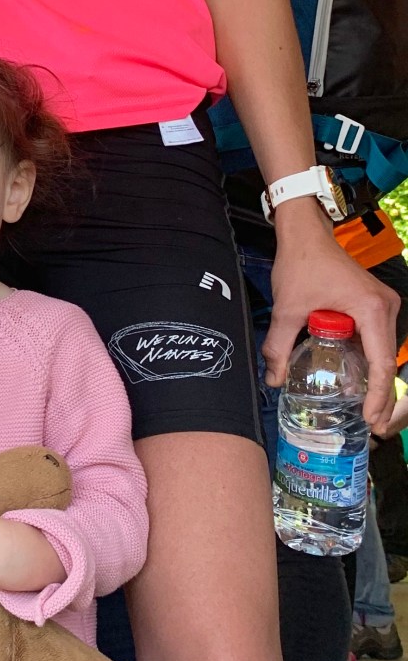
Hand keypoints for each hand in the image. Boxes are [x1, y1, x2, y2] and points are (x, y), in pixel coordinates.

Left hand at [264, 201, 400, 429]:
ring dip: (376, 381)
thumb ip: (279, 346)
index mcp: (371, 308)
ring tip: (368, 412)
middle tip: (373, 426)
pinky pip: (375, 340)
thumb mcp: (288, 309)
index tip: (371, 418)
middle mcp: (385, 307)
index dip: (378, 394)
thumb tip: (274, 380)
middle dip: (381, 395)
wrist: (307, 233)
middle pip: (386, 361)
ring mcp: (382, 306)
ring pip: (382, 352)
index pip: (380, 361)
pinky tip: (359, 384)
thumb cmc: (302, 263)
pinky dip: (369, 362)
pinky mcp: (374, 305)